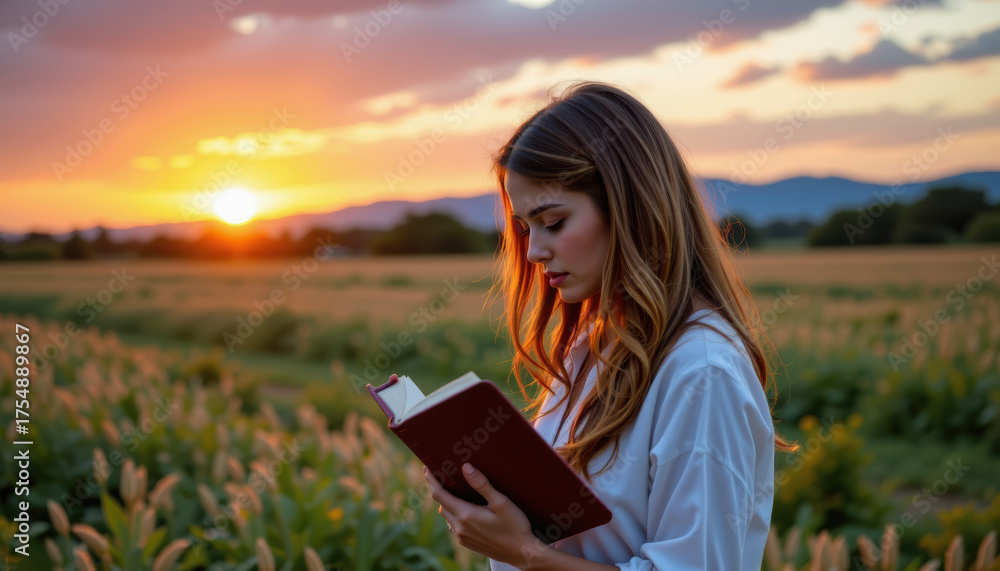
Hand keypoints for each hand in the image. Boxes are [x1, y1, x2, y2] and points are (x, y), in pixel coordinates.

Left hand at [423, 463, 552, 568]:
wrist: (522, 553)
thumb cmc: (515, 527)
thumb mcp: (501, 502)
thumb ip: (482, 485)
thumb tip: (466, 468)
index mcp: (466, 515)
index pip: (440, 495)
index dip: (431, 480)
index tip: (427, 468)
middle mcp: (460, 528)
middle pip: (441, 504)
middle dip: (439, 490)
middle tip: (443, 476)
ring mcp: (463, 537)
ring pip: (446, 516)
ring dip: (447, 503)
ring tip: (454, 490)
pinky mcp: (468, 543)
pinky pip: (453, 526)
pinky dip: (453, 515)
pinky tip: (464, 509)